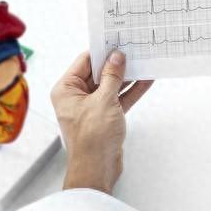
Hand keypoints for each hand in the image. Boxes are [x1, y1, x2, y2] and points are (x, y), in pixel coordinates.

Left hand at [50, 50, 152, 193]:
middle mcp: (75, 97)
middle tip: (133, 49)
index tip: (116, 40)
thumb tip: (116, 57)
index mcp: (66, 89)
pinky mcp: (104, 117)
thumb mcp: (104, 101)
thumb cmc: (92, 139)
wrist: (97, 170)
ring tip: (143, 61)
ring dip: (126, 77)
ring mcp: (91, 107)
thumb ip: (112, 77)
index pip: (84, 61)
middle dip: (116, 63)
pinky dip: (130, 91)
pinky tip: (145, 81)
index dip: (101, 51)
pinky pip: (118, 98)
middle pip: (98, 72)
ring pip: (110, 85)